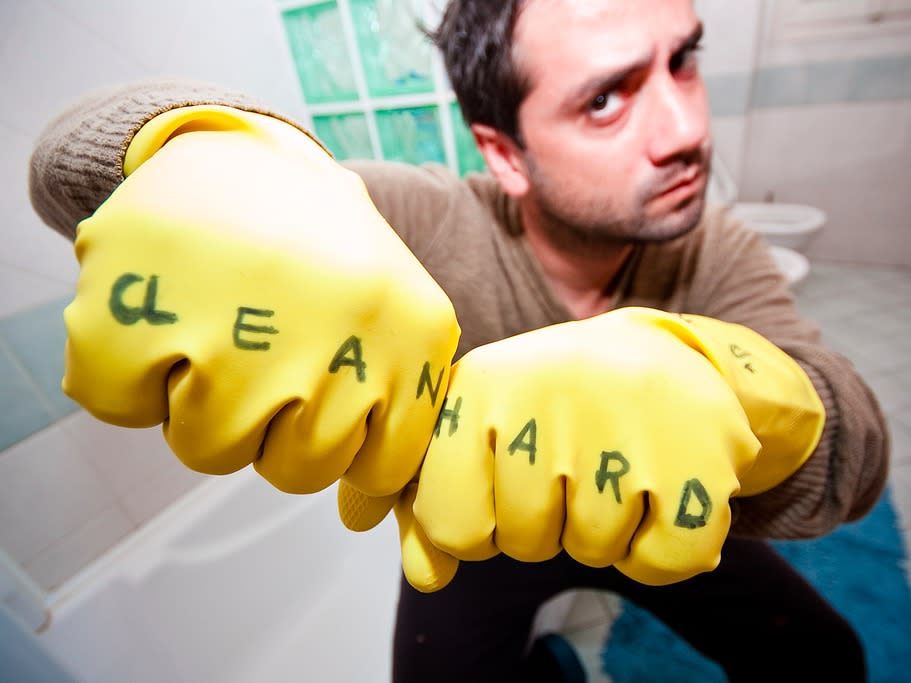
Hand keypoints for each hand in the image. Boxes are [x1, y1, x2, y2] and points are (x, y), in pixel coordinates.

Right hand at [64, 105, 459, 497]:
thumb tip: (362, 520)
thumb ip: (386, 418)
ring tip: (211, 320)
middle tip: (261, 345)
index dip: (341, 438)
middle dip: (270, 422)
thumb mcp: (385, 318)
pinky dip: (128, 369)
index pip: (380, 465)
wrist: (240, 151)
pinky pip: (121, 403)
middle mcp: (339, 335)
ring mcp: (242, 325)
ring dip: (197, 397)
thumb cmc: (319, 253)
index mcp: (413, 334)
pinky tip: (159, 310)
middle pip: (293, 470)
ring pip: (208, 447)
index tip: (321, 385)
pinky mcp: (141, 309)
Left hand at [405, 307, 764, 589]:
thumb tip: (425, 577)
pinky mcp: (698, 460)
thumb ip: (438, 506)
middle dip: (546, 525)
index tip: (504, 482)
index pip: (450, 524)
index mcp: (481, 386)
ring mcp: (624, 424)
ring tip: (617, 464)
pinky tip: (660, 489)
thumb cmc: (553, 407)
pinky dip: (658, 549)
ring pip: (592, 551)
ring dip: (604, 530)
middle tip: (572, 463)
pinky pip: (658, 563)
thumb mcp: (481, 430)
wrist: (662, 355)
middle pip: (523, 543)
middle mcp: (547, 394)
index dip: (480, 522)